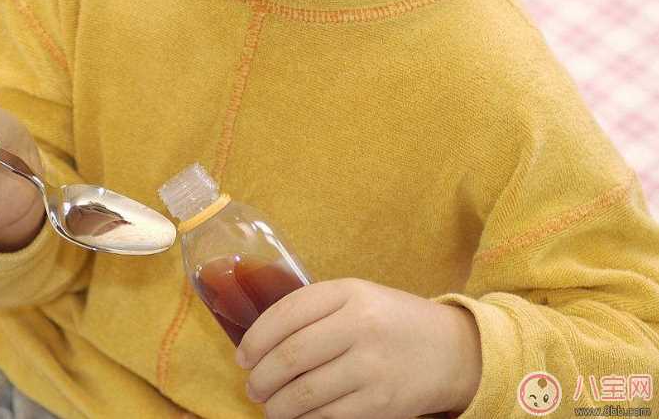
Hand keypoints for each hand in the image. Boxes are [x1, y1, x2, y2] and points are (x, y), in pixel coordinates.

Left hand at [236, 278, 481, 418]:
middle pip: (291, 355)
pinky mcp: (382, 402)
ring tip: (270, 407)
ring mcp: (372, 366)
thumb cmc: (392, 322)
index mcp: (349, 293)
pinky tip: (298, 417)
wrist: (455, 350)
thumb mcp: (358, 298)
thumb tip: (260, 342)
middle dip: (261, 377)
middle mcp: (360, 325)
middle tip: (252, 387)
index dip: (256, 338)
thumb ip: (315, 310)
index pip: (286, 313)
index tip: (243, 356)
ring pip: (305, 391)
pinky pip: (328, 416)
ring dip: (277, 405)